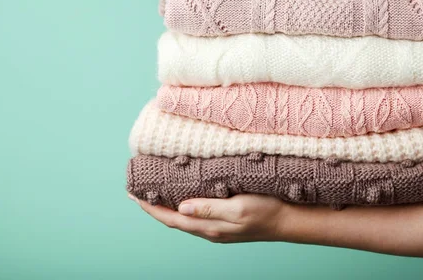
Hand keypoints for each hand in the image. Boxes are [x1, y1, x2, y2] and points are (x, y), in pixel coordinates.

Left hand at [129, 193, 288, 242]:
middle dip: (153, 207)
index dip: (151, 208)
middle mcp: (210, 230)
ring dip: (166, 207)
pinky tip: (181, 197)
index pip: (171, 218)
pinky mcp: (224, 223)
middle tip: (137, 192)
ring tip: (154, 193)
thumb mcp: (239, 207)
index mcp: (210, 227)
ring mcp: (217, 228)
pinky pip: (196, 216)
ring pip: (183, 218)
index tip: (134, 195)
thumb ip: (210, 208)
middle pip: (173, 219)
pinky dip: (182, 206)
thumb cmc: (267, 211)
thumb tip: (181, 207)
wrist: (288, 221)